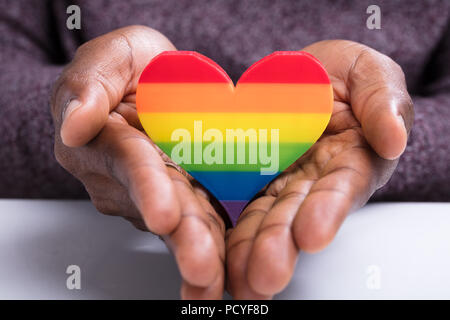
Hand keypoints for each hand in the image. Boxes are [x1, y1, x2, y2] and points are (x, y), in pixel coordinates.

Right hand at [51, 26, 225, 298]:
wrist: (158, 76)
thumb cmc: (132, 65)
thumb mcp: (111, 57)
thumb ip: (89, 86)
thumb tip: (74, 124)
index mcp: (104, 142)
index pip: (128, 164)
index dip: (147, 188)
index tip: (162, 214)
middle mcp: (129, 178)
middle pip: (160, 207)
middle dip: (182, 238)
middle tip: (201, 266)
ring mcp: (161, 191)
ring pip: (184, 223)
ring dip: (203, 251)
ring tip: (218, 278)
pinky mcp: (190, 197)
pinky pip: (207, 220)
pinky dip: (221, 246)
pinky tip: (234, 271)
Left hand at [226, 40, 413, 298]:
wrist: (300, 74)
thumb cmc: (341, 74)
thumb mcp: (369, 73)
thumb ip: (381, 102)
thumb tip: (393, 137)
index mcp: (349, 159)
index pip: (340, 186)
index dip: (326, 209)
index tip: (311, 233)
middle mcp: (313, 179)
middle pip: (297, 214)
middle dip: (280, 244)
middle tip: (265, 274)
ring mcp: (278, 180)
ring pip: (263, 216)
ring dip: (250, 249)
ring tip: (238, 278)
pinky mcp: (248, 176)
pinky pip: (234, 201)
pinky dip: (225, 228)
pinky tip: (213, 254)